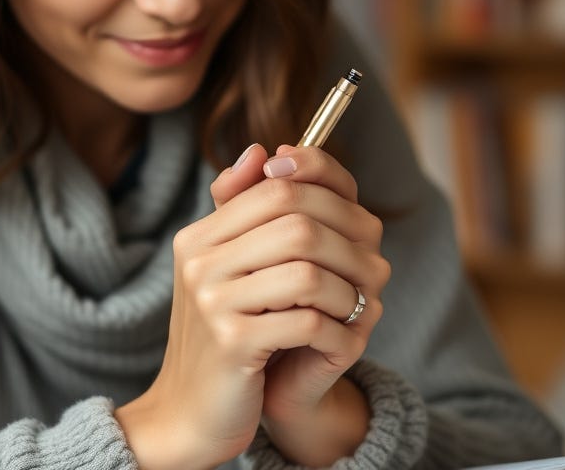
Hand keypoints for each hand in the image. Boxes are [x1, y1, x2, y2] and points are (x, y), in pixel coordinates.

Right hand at [116, 143, 387, 468]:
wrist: (189, 413)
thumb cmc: (223, 336)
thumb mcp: (228, 269)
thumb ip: (245, 213)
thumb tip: (263, 152)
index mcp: (199, 237)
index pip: (277, 187)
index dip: (332, 197)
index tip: (362, 224)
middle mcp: (200, 262)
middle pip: (297, 222)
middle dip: (352, 243)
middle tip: (375, 269)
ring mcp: (213, 302)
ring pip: (309, 272)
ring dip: (351, 292)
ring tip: (360, 306)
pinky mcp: (232, 345)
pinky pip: (309, 322)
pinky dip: (340, 332)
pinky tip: (341, 340)